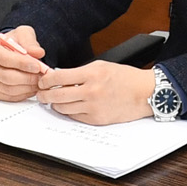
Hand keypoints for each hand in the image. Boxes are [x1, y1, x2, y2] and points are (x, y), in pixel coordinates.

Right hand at [0, 25, 46, 100]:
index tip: (37, 66)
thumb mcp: (22, 34)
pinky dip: (23, 94)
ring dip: (27, 87)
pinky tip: (31, 87)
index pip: (4, 59)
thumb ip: (30, 42)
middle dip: (27, 78)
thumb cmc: (12, 43)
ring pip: (9, 89)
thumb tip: (38, 52)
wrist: (5, 51)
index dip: (22, 64)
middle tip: (41, 76)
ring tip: (39, 81)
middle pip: (7, 77)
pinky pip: (9, 97)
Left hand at [33, 61, 157, 124]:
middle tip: (41, 94)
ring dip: (56, 104)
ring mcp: (93, 107)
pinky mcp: (96, 119)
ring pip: (63, 108)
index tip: (42, 81)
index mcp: (92, 74)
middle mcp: (91, 91)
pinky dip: (69, 112)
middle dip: (44, 95)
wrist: (144, 93)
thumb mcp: (101, 66)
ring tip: (56, 100)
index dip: (45, 80)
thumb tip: (59, 77)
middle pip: (56, 96)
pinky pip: (74, 117)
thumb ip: (80, 71)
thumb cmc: (125, 78)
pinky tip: (71, 106)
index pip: (58, 77)